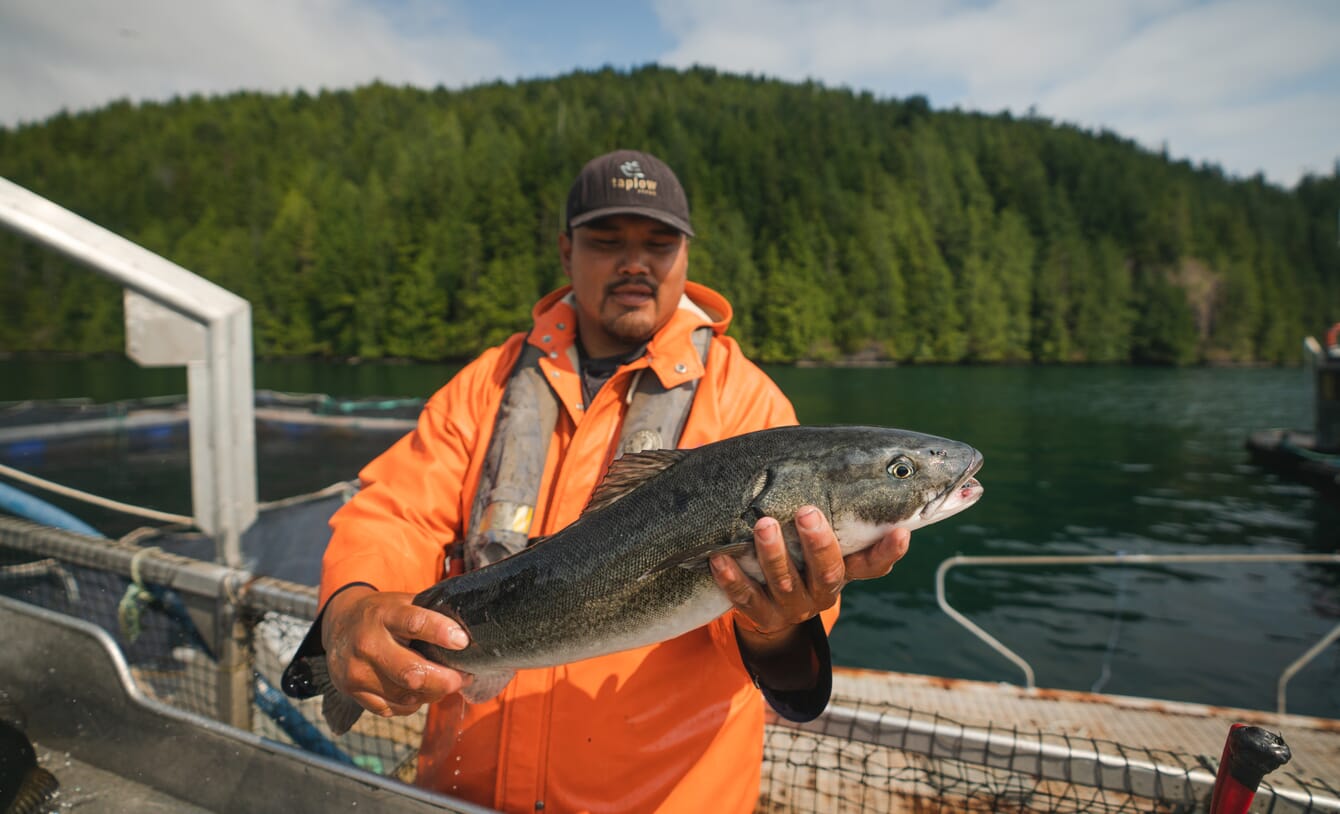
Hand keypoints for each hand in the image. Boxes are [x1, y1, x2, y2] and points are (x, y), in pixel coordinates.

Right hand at [320, 585, 470, 718]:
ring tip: (446, 683)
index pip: (415, 623)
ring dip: (433, 693)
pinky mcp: (354, 693)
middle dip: (445, 680)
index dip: (441, 633)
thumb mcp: (402, 602)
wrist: (338, 627)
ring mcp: (358, 672)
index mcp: (384, 614)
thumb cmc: (383, 614)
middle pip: (411, 673)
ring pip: (406, 695)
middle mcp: (367, 644)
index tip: (462, 642)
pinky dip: (414, 703)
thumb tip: (468, 632)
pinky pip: (394, 708)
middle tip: (463, 677)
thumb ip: (430, 614)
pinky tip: (421, 691)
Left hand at [710, 505, 909, 643]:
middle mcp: (822, 593)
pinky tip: (720, 558)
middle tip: (807, 512)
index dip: (888, 551)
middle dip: (818, 542)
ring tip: (762, 526)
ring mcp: (792, 608)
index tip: (900, 532)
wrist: (770, 611)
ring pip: (785, 583)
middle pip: (828, 572)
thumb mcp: (817, 539)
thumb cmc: (798, 556)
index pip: (873, 565)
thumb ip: (829, 510)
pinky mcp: (762, 617)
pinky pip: (745, 599)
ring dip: (774, 554)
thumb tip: (834, 455)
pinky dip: (732, 578)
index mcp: (843, 572)